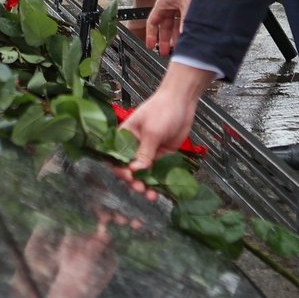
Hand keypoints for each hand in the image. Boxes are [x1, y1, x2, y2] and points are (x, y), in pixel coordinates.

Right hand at [113, 64, 207, 196]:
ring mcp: (148, 152)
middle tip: (140, 188)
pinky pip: (157, 173)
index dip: (119, 169)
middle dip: (133, 181)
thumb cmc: (162, 110)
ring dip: (145, 185)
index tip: (128, 176)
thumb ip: (144, 152)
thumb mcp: (152, 131)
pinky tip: (160, 191)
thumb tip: (136, 171)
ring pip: (143, 174)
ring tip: (151, 196)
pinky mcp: (161, 156)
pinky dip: (157, 182)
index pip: (115, 156)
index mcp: (125, 137)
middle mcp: (134, 146)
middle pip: (129, 169)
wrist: (182, 101)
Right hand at [147, 0, 201, 54]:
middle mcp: (170, 6)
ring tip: (179, 48)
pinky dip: (186, 29)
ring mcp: (179, 6)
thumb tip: (186, 36)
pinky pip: (184, 21)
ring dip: (177, 36)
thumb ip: (186, 21)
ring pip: (176, 25)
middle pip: (165, 27)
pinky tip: (190, 36)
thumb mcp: (186, 3)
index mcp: (162, 4)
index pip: (152, 22)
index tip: (151, 46)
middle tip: (166, 52)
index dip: (151, 35)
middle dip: (165, 40)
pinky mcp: (188, 6)